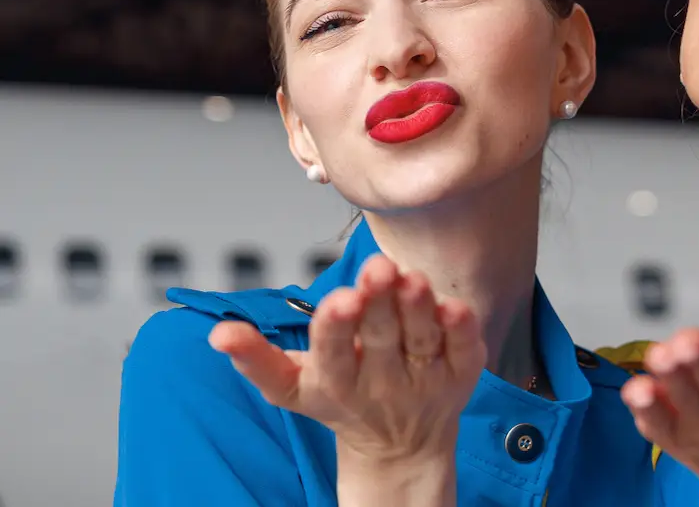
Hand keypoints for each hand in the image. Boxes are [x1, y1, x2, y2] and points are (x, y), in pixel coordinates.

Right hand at [209, 254, 485, 468]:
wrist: (400, 446)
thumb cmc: (342, 399)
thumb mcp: (292, 387)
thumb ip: (255, 358)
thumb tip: (218, 332)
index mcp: (336, 382)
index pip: (333, 353)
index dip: (335, 327)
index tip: (339, 299)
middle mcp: (383, 383)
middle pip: (380, 338)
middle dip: (377, 303)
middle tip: (377, 267)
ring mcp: (425, 379)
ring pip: (422, 340)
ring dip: (417, 309)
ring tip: (410, 278)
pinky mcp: (461, 374)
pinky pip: (464, 350)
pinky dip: (461, 329)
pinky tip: (454, 305)